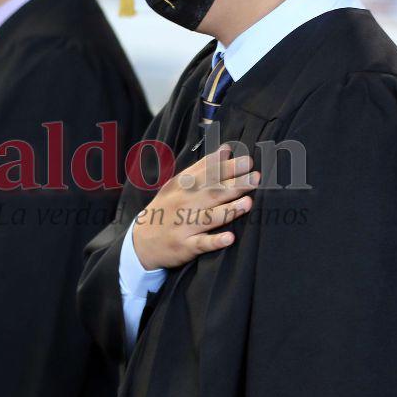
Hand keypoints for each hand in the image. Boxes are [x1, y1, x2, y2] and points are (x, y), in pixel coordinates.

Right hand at [132, 144, 258, 269]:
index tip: (247, 161)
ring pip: (209, 217)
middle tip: (255, 177)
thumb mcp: (178, 185)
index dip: (227, 167)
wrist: (140, 241)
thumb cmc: (166, 209)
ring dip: (228, 210)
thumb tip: (226, 150)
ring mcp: (184, 226)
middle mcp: (183, 204)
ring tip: (247, 203)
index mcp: (182, 187)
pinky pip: (201, 244)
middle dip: (234, 185)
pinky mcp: (185, 246)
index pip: (206, 175)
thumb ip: (202, 168)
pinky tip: (229, 238)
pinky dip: (214, 241)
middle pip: (211, 193)